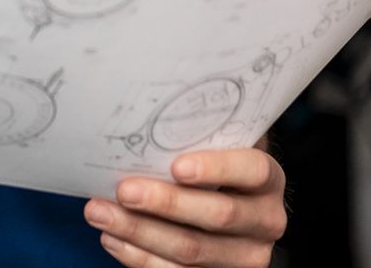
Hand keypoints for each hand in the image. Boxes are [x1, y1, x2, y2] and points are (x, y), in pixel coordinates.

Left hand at [85, 147, 285, 266]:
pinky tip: (112, 238)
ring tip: (101, 212)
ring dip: (140, 231)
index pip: (253, 171)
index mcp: (269, 180)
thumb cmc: (213, 161)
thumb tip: (145, 118)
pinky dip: (139, 257)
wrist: (227, 202)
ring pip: (191, 251)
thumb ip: (198, 134)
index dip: (217, 169)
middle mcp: (266, 221)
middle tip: (124, 189)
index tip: (177, 166)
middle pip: (218, 215)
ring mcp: (245, 257)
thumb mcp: (218, 143)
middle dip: (165, 203)